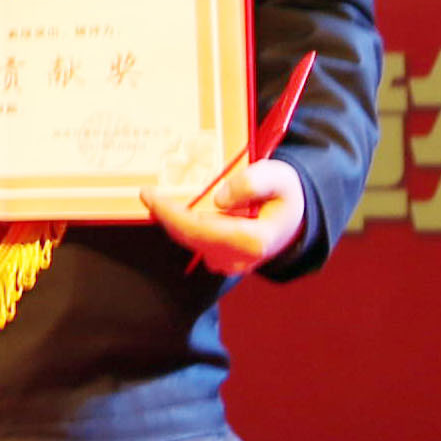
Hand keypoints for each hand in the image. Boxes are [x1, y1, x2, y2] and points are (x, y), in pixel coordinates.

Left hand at [145, 151, 306, 273]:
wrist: (293, 219)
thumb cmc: (285, 194)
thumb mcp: (279, 176)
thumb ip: (252, 182)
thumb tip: (219, 199)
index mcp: (253, 240)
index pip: (200, 229)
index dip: (170, 214)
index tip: (149, 195)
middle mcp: (239, 259)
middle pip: (189, 238)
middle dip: (165, 216)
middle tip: (147, 193)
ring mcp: (230, 265)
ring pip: (190, 242)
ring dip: (171, 221)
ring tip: (157, 198)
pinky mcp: (222, 262)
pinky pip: (195, 244)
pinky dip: (182, 226)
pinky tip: (173, 209)